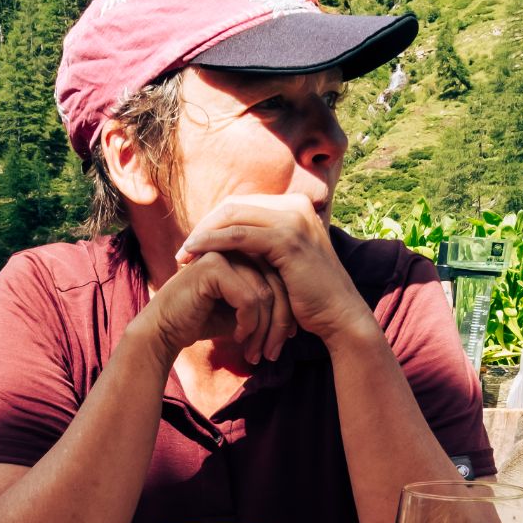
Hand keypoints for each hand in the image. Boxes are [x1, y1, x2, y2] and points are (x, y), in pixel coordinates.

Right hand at [140, 248, 295, 364]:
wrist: (164, 330)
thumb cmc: (201, 321)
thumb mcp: (240, 311)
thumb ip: (262, 303)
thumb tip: (294, 313)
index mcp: (243, 252)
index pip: (280, 277)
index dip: (287, 310)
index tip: (288, 338)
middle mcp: (235, 248)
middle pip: (276, 283)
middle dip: (279, 323)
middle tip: (274, 352)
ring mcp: (223, 253)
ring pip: (265, 293)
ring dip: (263, 329)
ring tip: (255, 351)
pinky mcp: (213, 266)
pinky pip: (248, 298)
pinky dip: (248, 323)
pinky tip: (237, 336)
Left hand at [174, 195, 374, 346]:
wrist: (339, 316)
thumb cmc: (311, 297)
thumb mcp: (285, 263)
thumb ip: (265, 246)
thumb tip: (232, 240)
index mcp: (295, 207)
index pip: (243, 205)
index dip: (215, 222)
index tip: (195, 244)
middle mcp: (295, 205)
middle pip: (234, 206)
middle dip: (205, 226)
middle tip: (183, 249)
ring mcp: (293, 219)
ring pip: (232, 216)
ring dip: (203, 234)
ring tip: (183, 255)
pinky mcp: (287, 239)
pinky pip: (238, 236)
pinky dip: (212, 243)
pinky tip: (194, 256)